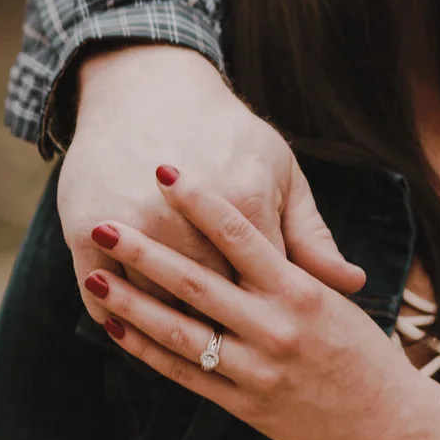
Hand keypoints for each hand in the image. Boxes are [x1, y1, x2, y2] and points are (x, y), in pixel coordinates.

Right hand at [60, 44, 364, 320]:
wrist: (146, 86)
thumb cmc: (227, 133)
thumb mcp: (280, 174)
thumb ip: (311, 237)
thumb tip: (353, 284)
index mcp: (244, 205)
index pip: (266, 290)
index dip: (277, 317)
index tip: (287, 335)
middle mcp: (185, 220)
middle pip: (211, 307)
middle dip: (230, 333)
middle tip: (243, 353)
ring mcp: (133, 226)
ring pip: (156, 310)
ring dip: (174, 334)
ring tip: (194, 350)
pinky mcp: (86, 229)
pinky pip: (103, 298)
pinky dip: (120, 321)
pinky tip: (140, 330)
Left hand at [85, 168, 416, 439]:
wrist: (384, 418)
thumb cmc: (360, 348)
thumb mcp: (336, 298)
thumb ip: (302, 261)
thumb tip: (264, 219)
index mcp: (299, 291)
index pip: (240, 234)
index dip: (199, 202)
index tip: (165, 171)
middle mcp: (274, 327)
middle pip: (196, 280)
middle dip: (144, 250)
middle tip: (103, 221)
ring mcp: (255, 368)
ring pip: (179, 330)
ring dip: (131, 301)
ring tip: (94, 274)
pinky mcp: (242, 403)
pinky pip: (182, 372)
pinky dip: (145, 349)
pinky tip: (116, 327)